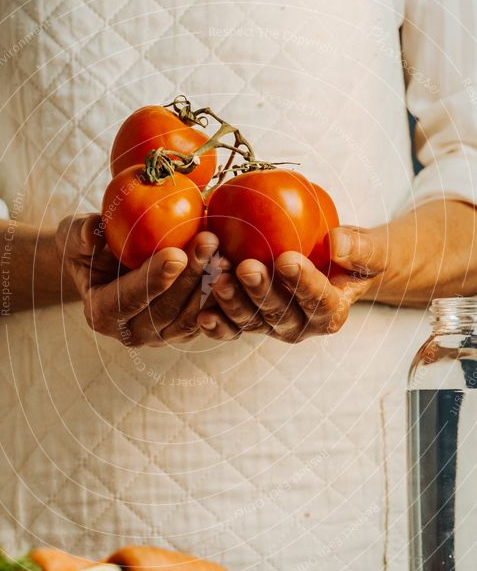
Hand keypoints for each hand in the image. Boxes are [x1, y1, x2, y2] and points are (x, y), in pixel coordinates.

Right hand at [55, 214, 220, 345]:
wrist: (109, 262)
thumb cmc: (89, 244)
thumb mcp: (74, 234)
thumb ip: (80, 234)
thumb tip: (93, 234)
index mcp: (101, 313)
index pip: (128, 300)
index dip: (152, 280)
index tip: (175, 254)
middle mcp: (131, 333)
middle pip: (165, 310)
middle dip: (190, 277)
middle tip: (210, 242)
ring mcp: (162, 336)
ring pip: (191, 317)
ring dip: (212, 286)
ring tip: (226, 252)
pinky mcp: (187, 330)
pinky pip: (209, 319)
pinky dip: (223, 297)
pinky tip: (237, 267)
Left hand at [197, 226, 389, 342]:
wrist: (334, 266)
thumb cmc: (355, 256)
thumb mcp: (370, 250)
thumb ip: (360, 248)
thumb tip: (338, 243)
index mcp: (332, 313)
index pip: (319, 301)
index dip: (303, 283)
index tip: (288, 259)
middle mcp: (301, 326)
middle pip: (279, 314)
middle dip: (261, 292)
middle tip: (246, 267)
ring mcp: (271, 326)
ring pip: (251, 320)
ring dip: (232, 302)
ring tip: (219, 277)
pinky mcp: (249, 321)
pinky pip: (230, 326)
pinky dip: (216, 323)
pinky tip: (201, 312)